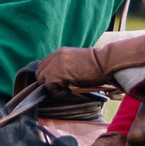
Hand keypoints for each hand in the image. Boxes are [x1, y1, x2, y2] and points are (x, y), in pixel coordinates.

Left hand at [26, 29, 144, 97]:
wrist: (104, 63)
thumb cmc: (97, 65)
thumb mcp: (77, 62)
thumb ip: (66, 66)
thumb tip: (61, 79)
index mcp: (60, 52)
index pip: (44, 65)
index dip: (49, 76)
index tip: (60, 82)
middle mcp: (54, 56)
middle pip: (40, 73)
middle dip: (48, 83)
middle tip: (63, 87)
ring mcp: (54, 65)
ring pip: (43, 81)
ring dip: (54, 88)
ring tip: (68, 89)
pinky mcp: (56, 75)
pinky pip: (50, 89)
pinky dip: (59, 93)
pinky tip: (71, 90)